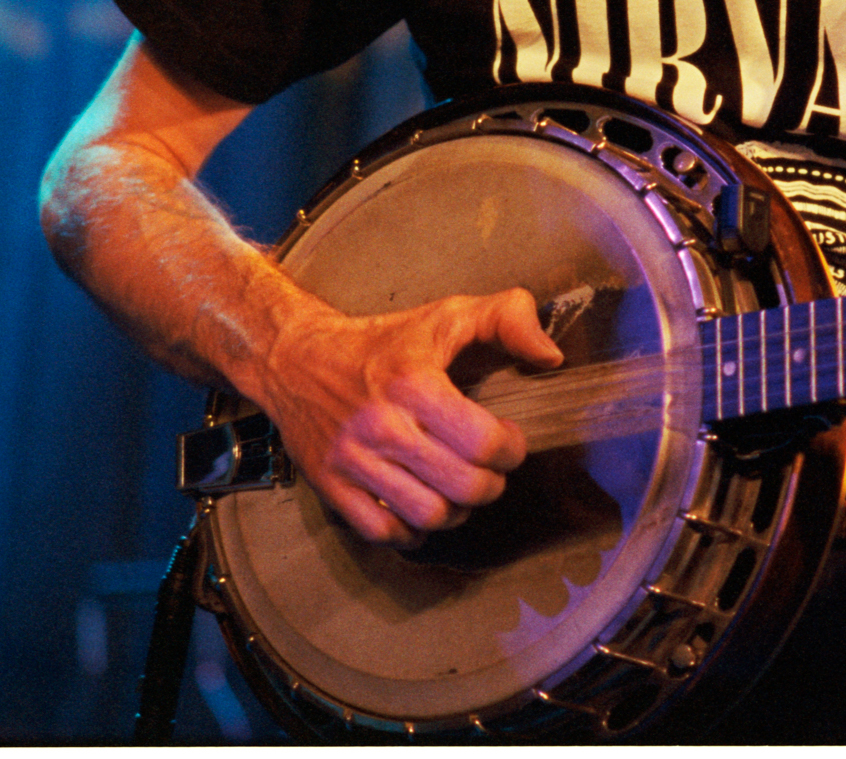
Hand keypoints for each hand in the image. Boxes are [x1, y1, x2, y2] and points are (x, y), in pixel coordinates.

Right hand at [254, 289, 562, 547]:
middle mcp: (382, 427)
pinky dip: (412, 530)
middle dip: (492, 483)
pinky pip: (382, 532)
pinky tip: (423, 506)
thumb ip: (509, 318)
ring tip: (460, 488)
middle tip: (490, 468)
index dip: (511, 448)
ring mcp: (353, 461)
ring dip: (458, 510)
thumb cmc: (382, 340)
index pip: (483, 443)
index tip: (509, 439)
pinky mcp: (330, 485)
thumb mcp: (448, 314)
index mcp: (415, 385)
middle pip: (463, 486)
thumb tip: (550, 356)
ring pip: (428, 515)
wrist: (295, 358)